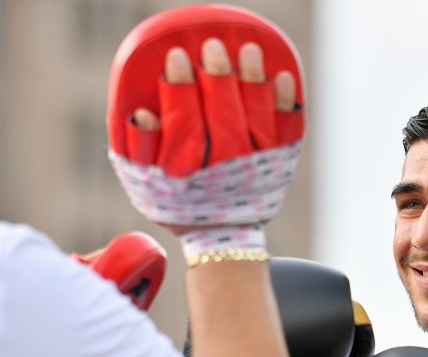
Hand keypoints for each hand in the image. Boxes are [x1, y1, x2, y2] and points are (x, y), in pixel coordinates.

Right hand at [106, 6, 305, 260]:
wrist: (223, 238)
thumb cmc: (179, 204)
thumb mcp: (148, 185)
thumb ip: (139, 149)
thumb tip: (143, 114)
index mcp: (190, 170)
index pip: (184, 122)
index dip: (179, 88)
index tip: (176, 57)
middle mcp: (226, 167)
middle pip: (223, 115)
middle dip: (217, 78)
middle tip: (213, 46)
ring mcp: (256, 166)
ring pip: (257, 120)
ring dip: (254, 82)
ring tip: (250, 51)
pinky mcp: (279, 164)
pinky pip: (288, 133)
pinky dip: (286, 106)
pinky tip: (284, 79)